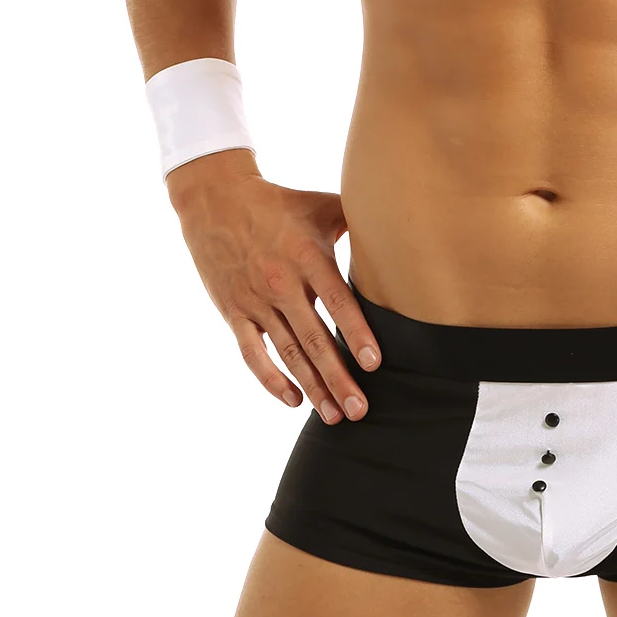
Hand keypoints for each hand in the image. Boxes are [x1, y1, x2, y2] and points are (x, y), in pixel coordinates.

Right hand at [172, 161, 381, 424]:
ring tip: (334, 415)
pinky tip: (292, 400)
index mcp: (308, 258)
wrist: (217, 200)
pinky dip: (271, 380)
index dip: (355, 334)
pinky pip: (252, 354)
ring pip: (287, 353)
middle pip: (314, 339)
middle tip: (360, 410)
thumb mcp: (321, 205)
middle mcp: (282, 283)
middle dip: (338, 377)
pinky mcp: (234, 312)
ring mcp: (256, 301)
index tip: (373, 364)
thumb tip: (399, 225)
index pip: (337, 303)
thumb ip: (358, 220)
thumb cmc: (280, 203)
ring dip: (311, 386)